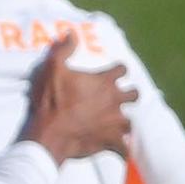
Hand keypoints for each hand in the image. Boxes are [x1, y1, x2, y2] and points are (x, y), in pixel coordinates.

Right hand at [21, 36, 136, 161]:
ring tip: (115, 125)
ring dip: (124, 123)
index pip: (122, 69)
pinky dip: (121, 148)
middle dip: (129, 95)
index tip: (112, 72)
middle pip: (134, 95)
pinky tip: (118, 149)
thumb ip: (64, 49)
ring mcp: (114, 123)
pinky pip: (123, 148)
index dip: (118, 70)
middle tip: (119, 98)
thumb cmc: (52, 101)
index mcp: (104, 82)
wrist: (50, 134)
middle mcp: (114, 101)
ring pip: (130, 123)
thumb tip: (71, 33)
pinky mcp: (110, 142)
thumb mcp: (53, 68)